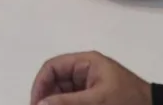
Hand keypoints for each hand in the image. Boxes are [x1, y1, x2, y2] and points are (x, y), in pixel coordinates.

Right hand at [30, 52, 151, 104]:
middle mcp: (85, 70)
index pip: (53, 67)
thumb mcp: (96, 100)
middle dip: (47, 97)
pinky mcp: (96, 97)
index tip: (35, 104)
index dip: (40, 84)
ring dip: (56, 102)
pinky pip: (75, 100)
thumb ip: (67, 102)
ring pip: (64, 93)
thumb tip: (39, 103)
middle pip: (56, 81)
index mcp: (86, 62)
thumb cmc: (128, 100)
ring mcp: (90, 85)